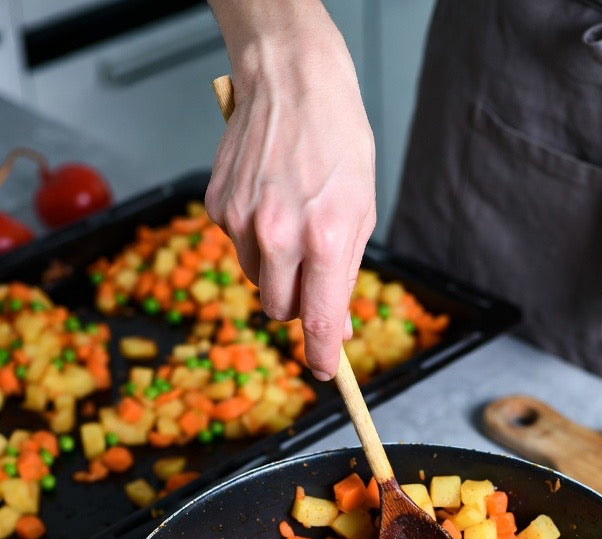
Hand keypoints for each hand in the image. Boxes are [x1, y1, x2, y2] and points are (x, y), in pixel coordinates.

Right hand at [206, 0, 375, 379]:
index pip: (320, 321)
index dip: (324, 355)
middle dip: (297, 305)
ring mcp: (242, 221)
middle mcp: (278, 235)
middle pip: (281, 310)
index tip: (327, 371)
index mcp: (323, 239)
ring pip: (257, 280)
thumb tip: (339, 326)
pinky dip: (254, 236)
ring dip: (275, 268)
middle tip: (311, 277)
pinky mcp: (218, 206)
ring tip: (291, 221)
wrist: (292, 82)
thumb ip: (346, 273)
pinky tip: (269, 199)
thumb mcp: (361, 211)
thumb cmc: (337, 140)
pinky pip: (237, 246)